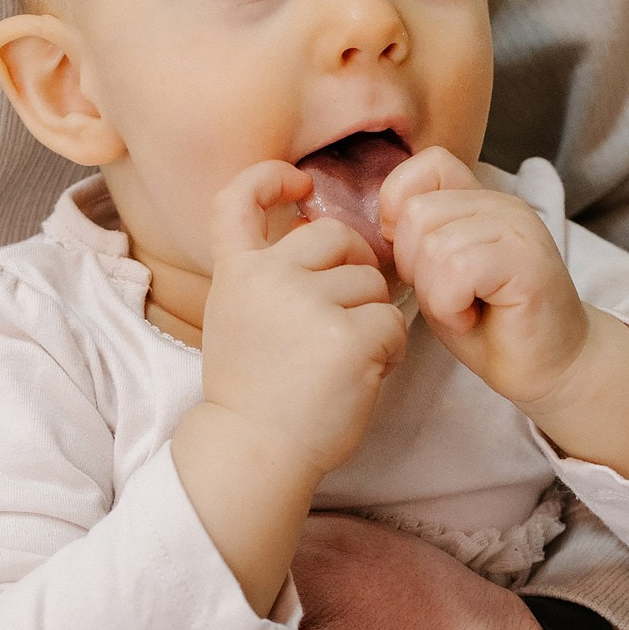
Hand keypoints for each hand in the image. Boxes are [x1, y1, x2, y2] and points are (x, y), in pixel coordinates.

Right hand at [174, 162, 409, 613]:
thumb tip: (322, 238)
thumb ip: (268, 277)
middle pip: (335, 236)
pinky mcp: (348, 337)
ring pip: (371, 281)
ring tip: (341, 360)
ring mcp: (308, 305)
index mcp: (236, 272)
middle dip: (352, 268)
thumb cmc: (256, 392)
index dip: (270, 179)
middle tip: (339, 319)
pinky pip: (392, 322)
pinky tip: (361, 374)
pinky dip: (388, 349)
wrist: (255, 451)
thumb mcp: (237, 319)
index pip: (239, 197)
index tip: (298, 183)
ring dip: (370, 316)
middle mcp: (268, 278)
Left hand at [380, 149, 628, 473]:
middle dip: (413, 265)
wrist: (549, 369)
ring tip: (462, 310)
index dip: (401, 208)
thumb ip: (415, 240)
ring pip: (434, 245)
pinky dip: (450, 306)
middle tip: (446, 296)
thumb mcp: (438, 274)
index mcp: (480, 201)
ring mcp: (519, 231)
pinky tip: (470, 318)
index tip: (414, 258)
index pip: (427, 165)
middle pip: (418, 212)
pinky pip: (457, 270)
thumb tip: (381, 225)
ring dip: (434, 293)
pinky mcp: (528, 264)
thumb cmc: (490, 327)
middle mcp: (502, 206)